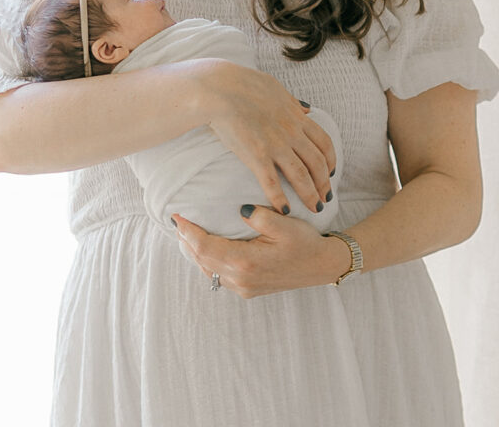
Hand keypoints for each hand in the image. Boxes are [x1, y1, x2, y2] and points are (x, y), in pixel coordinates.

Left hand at [172, 206, 351, 298]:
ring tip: (185, 234)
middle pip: (201, 260)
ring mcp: (244, 287)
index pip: (204, 246)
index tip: (176, 216)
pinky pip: (218, 276)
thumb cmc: (305, 243)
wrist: (322, 266)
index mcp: (246, 262)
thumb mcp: (284, 223)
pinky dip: (207, 261)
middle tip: (177, 222)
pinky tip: (205, 249)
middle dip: (186, 241)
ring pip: (207, 270)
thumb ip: (258, 215)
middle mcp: (241, 279)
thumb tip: (238, 209)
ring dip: (194, 252)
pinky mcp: (248, 290)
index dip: (187, 231)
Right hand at [200, 60, 335, 214]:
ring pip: (301, 176)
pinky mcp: (256, 155)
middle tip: (325, 198)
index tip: (331, 173)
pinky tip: (285, 210)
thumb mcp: (276, 88)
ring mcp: (275, 144)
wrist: (219, 88)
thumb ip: (293, 102)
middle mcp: (291, 132)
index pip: (324, 143)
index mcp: (296, 116)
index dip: (331, 161)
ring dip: (310, 194)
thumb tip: (307, 108)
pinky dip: (281, 199)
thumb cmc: (244, 84)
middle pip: (317, 163)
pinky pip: (272, 182)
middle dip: (324, 183)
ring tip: (314, 208)